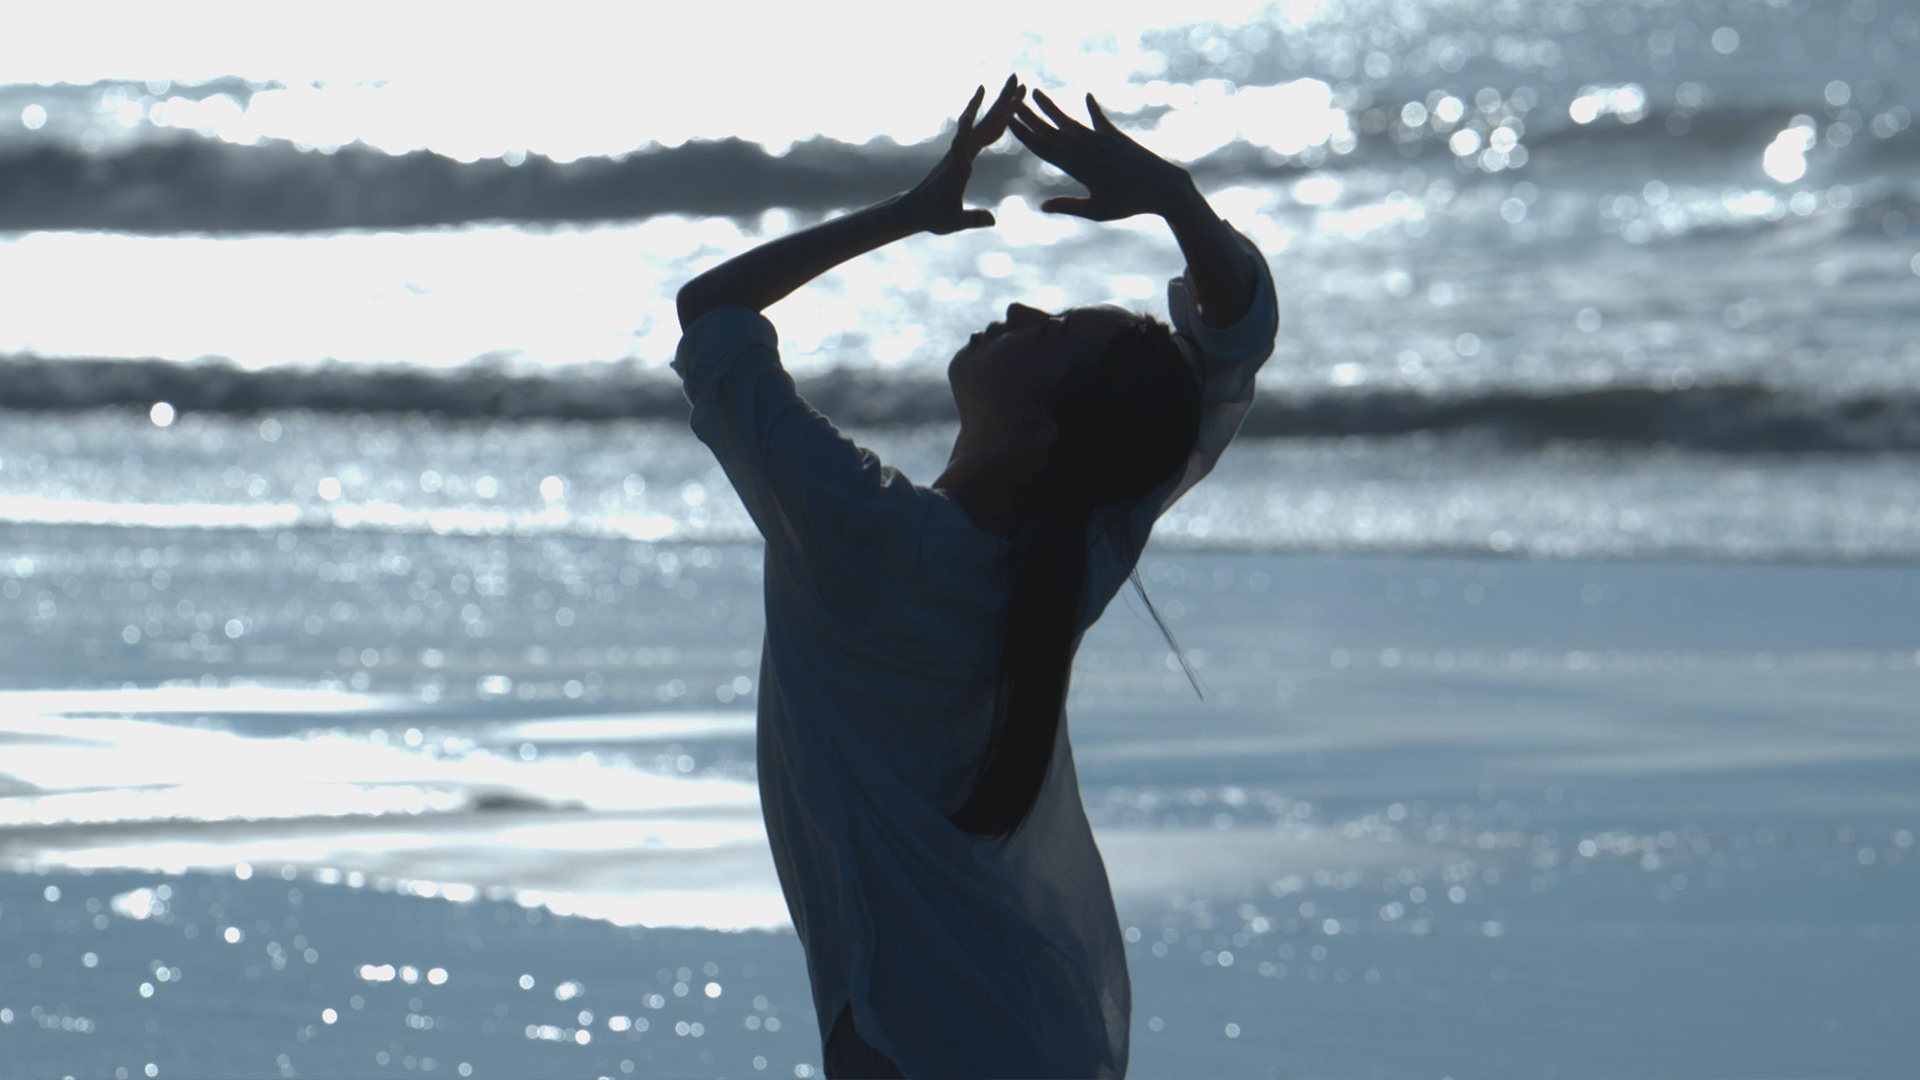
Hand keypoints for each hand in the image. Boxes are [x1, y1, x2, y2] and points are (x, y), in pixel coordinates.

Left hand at [902, 75, 1023, 235]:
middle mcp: (960, 152)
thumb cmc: (933, 217)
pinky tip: (1006, 110)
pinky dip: (996, 119)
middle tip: (1015, 78)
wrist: (916, 209)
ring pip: (985, 123)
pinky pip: (984, 131)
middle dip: (999, 101)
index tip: (977, 103)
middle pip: (982, 123)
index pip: (964, 142)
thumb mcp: (953, 223)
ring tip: (1018, 85)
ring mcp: (962, 150)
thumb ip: (972, 220)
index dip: (969, 125)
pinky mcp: (965, 152)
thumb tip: (993, 220)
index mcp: (958, 167)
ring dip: (1001, 104)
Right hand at [1009, 88, 1193, 221]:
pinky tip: (1087, 96)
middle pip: (1052, 131)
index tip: (1009, 121)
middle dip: (1030, 116)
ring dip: (1051, 107)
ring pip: (1070, 122)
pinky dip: (1094, 109)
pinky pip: (1101, 120)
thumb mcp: (1097, 211)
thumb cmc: (1130, 205)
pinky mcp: (1117, 138)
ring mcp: (1102, 140)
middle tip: (1011, 101)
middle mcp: (1088, 150)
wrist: (1165, 188)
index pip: (1045, 148)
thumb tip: (1042, 206)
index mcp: (1079, 168)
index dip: (1025, 134)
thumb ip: (1069, 206)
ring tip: (1035, 92)